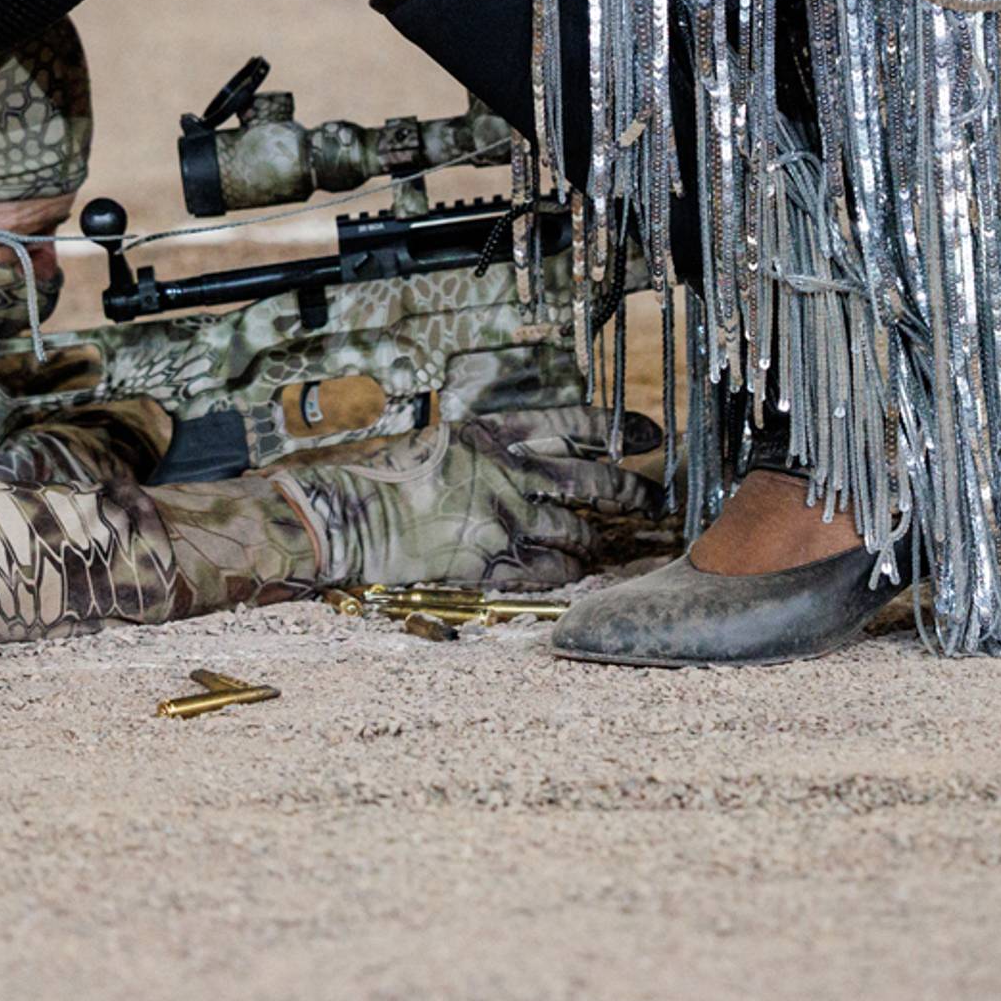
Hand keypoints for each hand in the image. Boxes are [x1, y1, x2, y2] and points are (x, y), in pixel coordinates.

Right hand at [274, 406, 662, 589]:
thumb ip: (484, 448)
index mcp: (493, 435)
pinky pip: (544, 572)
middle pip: (591, 483)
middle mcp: (507, 475)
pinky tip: (573, 575)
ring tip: (605, 547)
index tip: (648, 434)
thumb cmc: (381, 477)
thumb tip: (519, 457)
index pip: (572, 425)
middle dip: (630, 493)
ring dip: (594, 541)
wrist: (345, 515)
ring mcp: (501, 521)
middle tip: (655, 501)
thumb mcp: (439, 442)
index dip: (616, 429)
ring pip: (574, 533)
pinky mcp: (486, 563)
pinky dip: (565, 573)